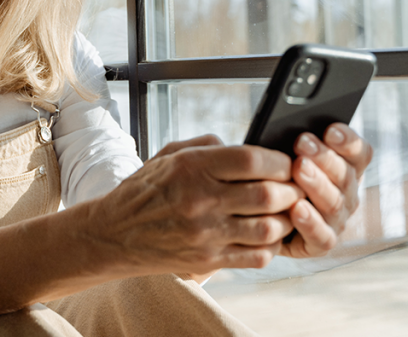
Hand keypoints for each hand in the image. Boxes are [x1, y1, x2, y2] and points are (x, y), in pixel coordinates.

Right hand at [84, 134, 303, 277]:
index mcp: (191, 167)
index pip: (252, 159)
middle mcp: (200, 200)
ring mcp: (205, 233)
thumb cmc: (144, 191)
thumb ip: (209, 147)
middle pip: (267, 194)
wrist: (113, 234)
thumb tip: (248, 148)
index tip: (286, 163)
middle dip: (290, 190)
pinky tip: (266, 236)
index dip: (279, 160)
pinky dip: (270, 246)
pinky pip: (256, 256)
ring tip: (283, 212)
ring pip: (268, 228)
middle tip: (294, 188)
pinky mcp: (207, 260)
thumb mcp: (169, 155)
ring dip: (284, 220)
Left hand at [281, 123, 372, 257]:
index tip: (330, 129)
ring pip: (334, 203)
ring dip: (316, 184)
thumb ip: (295, 145)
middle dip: (324, 157)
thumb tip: (292, 127)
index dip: (348, 141)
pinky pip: (321, 236)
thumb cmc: (273, 177)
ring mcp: (337, 221)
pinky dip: (310, 222)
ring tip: (298, 168)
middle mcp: (347, 195)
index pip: (360, 153)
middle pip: (345, 175)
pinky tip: (296, 208)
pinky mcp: (320, 244)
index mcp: (346, 169)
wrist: (256, 219)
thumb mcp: (283, 156)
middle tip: (302, 142)